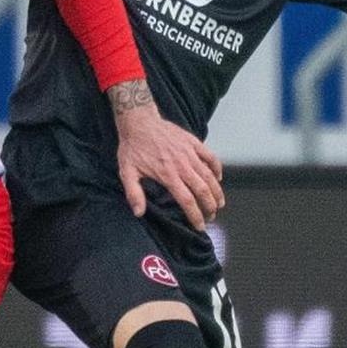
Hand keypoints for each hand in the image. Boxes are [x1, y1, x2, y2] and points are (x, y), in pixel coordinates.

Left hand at [108, 80, 224, 229]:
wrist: (138, 121)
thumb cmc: (132, 147)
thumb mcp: (127, 171)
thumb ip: (134, 193)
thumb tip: (139, 213)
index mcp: (168, 175)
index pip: (187, 201)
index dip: (196, 216)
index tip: (200, 226)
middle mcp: (182, 165)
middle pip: (203, 191)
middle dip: (210, 207)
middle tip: (210, 217)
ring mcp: (189, 153)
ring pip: (210, 176)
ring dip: (217, 192)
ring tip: (219, 204)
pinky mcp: (193, 142)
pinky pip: (210, 156)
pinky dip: (217, 168)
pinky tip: (218, 178)